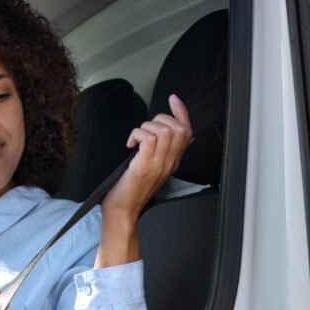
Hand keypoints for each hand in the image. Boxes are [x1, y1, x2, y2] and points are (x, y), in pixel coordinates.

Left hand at [95, 95, 192, 267]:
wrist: (122, 211)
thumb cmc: (131, 189)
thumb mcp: (151, 167)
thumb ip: (161, 152)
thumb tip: (166, 135)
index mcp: (173, 161)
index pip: (187, 132)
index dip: (182, 112)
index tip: (174, 98)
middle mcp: (169, 162)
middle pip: (178, 127)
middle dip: (159, 119)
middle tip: (143, 130)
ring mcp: (158, 164)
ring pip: (164, 130)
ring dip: (146, 127)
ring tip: (135, 140)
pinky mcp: (144, 166)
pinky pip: (148, 138)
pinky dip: (137, 134)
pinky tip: (129, 145)